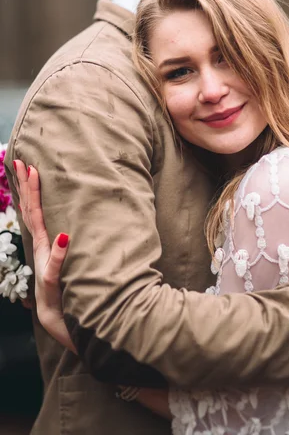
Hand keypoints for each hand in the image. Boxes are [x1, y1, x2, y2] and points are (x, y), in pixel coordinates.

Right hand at [14, 161, 75, 353]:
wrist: (62, 325)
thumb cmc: (67, 295)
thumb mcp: (66, 268)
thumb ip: (65, 251)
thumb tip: (67, 230)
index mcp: (45, 245)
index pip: (36, 212)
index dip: (30, 190)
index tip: (27, 167)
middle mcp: (42, 251)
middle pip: (31, 213)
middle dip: (26, 187)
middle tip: (21, 163)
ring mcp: (45, 266)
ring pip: (39, 229)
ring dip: (34, 203)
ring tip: (32, 178)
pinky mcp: (53, 284)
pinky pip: (56, 268)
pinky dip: (60, 253)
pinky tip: (64, 237)